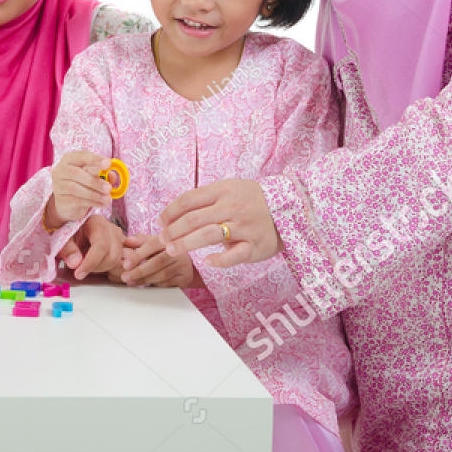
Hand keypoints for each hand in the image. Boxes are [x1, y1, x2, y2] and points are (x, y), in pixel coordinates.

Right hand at [45, 150, 112, 226]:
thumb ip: (102, 175)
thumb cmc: (81, 184)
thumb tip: (112, 175)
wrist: (68, 203)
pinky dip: (92, 202)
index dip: (95, 159)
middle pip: (76, 173)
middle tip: (108, 188)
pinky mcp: (60, 199)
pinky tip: (102, 204)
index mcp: (70, 159)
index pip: (81, 156)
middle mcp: (61, 170)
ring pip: (75, 188)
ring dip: (94, 194)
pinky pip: (77, 200)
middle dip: (94, 181)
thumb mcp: (92, 177)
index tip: (107, 164)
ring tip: (107, 198)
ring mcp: (58, 185)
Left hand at [64, 214, 123, 279]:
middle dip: (95, 268)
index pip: (101, 245)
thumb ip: (68, 249)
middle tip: (80, 269)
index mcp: (97, 222)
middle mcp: (112, 229)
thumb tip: (75, 263)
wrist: (77, 228)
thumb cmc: (71, 231)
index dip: (91, 262)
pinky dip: (107, 268)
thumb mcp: (63, 237)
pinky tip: (96, 265)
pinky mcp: (121, 246)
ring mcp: (119, 238)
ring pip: (117, 261)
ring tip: (87, 263)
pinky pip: (120, 263)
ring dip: (100, 268)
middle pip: (112, 256)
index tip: (79, 274)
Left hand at [118, 232, 200, 287]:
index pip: (151, 245)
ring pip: (162, 275)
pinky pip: (168, 284)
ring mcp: (182, 265)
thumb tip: (126, 241)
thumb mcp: (153, 242)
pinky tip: (145, 286)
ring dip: (144, 280)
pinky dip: (154, 285)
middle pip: (157, 262)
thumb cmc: (164, 251)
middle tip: (125, 276)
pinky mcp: (184, 278)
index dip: (138, 255)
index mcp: (167, 240)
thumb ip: (139, 240)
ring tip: (131, 282)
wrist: (185, 263)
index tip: (126, 264)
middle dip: (139, 271)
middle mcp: (176, 252)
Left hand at [157, 179, 280, 267]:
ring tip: (172, 250)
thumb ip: (207, 199)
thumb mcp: (231, 189)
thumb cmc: (253, 200)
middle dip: (172, 230)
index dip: (170, 211)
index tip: (160, 221)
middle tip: (162, 239)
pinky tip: (207, 262)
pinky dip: (218, 260)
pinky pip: (234, 255)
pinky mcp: (255, 245)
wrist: (291, 207)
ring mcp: (244, 226)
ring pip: (208, 235)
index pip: (189, 199)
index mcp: (223, 190)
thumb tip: (175, 212)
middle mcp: (232, 207)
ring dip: (186, 244)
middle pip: (194, 219)